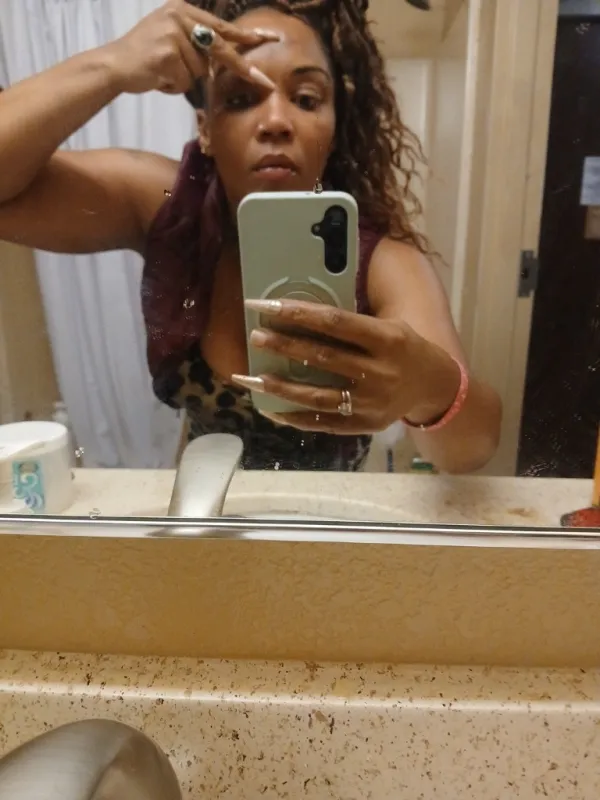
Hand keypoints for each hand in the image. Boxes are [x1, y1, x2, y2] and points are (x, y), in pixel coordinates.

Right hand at [105, 0, 276, 95]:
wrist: (114, 65)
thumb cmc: (145, 58)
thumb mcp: (171, 38)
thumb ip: (196, 42)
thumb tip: (225, 57)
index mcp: (183, 10)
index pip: (221, 26)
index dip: (246, 36)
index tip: (268, 39)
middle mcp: (179, 17)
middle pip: (219, 49)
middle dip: (241, 68)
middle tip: (266, 82)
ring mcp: (172, 34)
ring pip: (199, 71)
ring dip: (184, 79)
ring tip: (163, 72)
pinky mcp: (167, 55)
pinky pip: (185, 81)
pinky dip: (173, 87)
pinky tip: (158, 77)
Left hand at [231, 298, 461, 434]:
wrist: (434, 386)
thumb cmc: (403, 348)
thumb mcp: (387, 326)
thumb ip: (349, 325)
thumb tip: (296, 313)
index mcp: (387, 338)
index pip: (335, 322)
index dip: (298, 313)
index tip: (265, 306)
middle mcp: (380, 371)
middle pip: (323, 358)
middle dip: (284, 347)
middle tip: (256, 337)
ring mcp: (372, 402)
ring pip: (318, 396)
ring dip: (281, 388)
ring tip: (251, 378)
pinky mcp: (365, 425)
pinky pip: (324, 423)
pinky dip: (295, 417)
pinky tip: (271, 410)